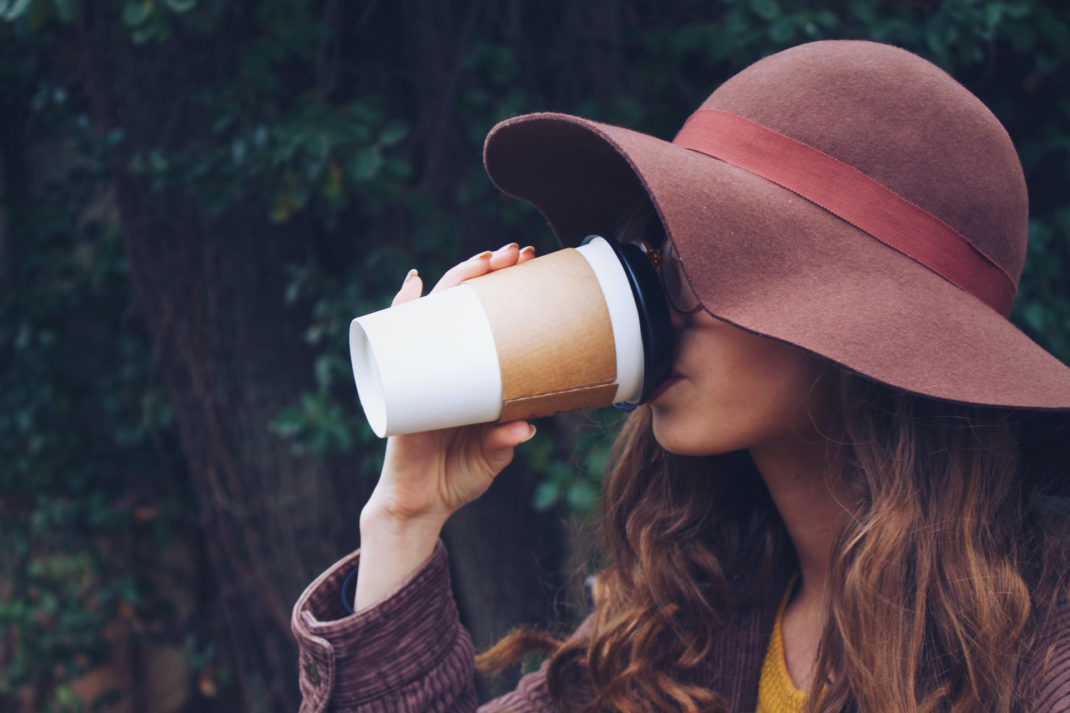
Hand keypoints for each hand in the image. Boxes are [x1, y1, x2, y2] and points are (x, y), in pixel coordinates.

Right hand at [355, 243, 536, 609]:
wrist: (420, 504)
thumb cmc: (458, 475)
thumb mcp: (491, 455)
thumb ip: (505, 440)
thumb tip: (528, 427)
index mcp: (474, 376)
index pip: (493, 322)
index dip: (511, 294)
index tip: (533, 268)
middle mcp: (448, 364)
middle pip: (466, 306)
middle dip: (489, 274)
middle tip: (514, 254)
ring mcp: (422, 369)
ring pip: (436, 312)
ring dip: (456, 280)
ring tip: (480, 261)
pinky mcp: (399, 383)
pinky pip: (396, 339)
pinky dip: (400, 310)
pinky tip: (411, 285)